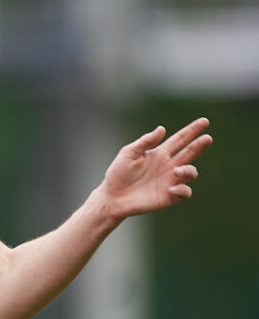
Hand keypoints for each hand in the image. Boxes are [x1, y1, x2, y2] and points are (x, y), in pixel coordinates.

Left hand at [98, 117, 212, 221]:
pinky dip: (182, 189)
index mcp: (159, 153)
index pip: (180, 139)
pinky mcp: (169, 196)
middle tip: (207, 138)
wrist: (112, 197)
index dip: (192, 130)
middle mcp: (168, 166)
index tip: (204, 121)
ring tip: (177, 171)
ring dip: (188, 170)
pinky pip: (185, 192)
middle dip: (199, 145)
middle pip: (189, 152)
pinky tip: (171, 188)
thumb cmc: (118, 174)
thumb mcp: (129, 153)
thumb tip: (162, 128)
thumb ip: (145, 141)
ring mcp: (170, 181)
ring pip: (190, 172)